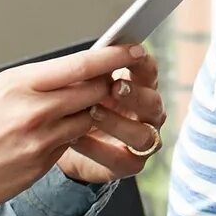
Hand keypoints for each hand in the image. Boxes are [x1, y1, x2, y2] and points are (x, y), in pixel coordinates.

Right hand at [0, 44, 145, 214]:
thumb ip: (35, 81)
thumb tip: (71, 73)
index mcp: (20, 83)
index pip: (81, 65)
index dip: (113, 57)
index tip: (132, 49)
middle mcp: (35, 110)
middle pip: (95, 92)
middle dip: (108, 85)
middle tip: (113, 80)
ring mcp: (42, 139)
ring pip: (89, 119)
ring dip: (93, 112)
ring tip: (82, 107)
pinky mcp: (44, 164)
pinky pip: (72, 143)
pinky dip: (73, 135)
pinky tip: (57, 133)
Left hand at [57, 55, 169, 184]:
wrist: (61, 143)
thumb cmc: (78, 104)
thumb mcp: (84, 84)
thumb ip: (94, 72)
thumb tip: (94, 52)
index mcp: (142, 87)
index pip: (149, 71)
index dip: (142, 63)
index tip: (132, 53)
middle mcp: (149, 114)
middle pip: (153, 102)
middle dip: (135, 94)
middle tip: (115, 86)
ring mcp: (143, 140)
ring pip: (142, 134)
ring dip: (118, 122)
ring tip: (92, 113)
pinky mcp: (130, 164)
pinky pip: (120, 158)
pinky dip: (97, 148)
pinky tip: (76, 138)